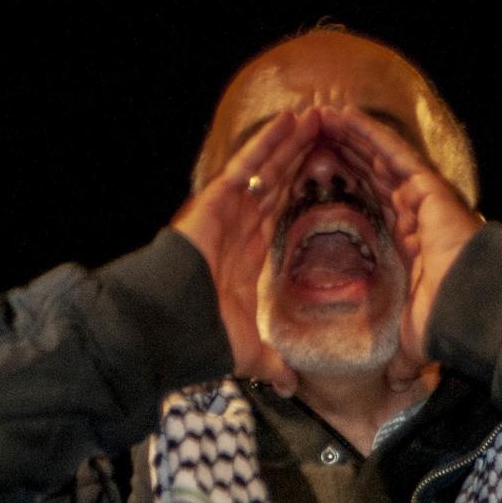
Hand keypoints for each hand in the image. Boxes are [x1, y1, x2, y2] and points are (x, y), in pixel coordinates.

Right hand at [171, 109, 320, 395]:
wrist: (172, 325)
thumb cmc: (203, 335)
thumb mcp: (250, 351)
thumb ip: (273, 363)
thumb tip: (290, 387)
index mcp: (247, 255)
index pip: (280, 214)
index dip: (302, 192)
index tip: (326, 174)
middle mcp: (239, 227)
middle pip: (278, 184)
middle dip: (302, 158)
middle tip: (329, 132)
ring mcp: (228, 209)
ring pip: (268, 168)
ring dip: (293, 142)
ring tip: (319, 116)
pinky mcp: (217, 199)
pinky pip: (248, 164)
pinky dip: (270, 141)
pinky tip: (292, 120)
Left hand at [319, 107, 483, 387]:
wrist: (472, 311)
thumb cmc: (448, 323)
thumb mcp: (415, 339)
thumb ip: (404, 355)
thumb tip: (398, 383)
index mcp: (409, 242)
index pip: (370, 207)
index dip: (346, 190)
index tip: (317, 179)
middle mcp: (415, 214)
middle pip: (370, 176)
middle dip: (341, 156)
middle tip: (309, 137)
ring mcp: (422, 196)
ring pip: (377, 157)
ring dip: (347, 137)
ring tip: (318, 116)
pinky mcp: (426, 185)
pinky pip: (390, 150)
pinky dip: (365, 132)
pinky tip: (341, 116)